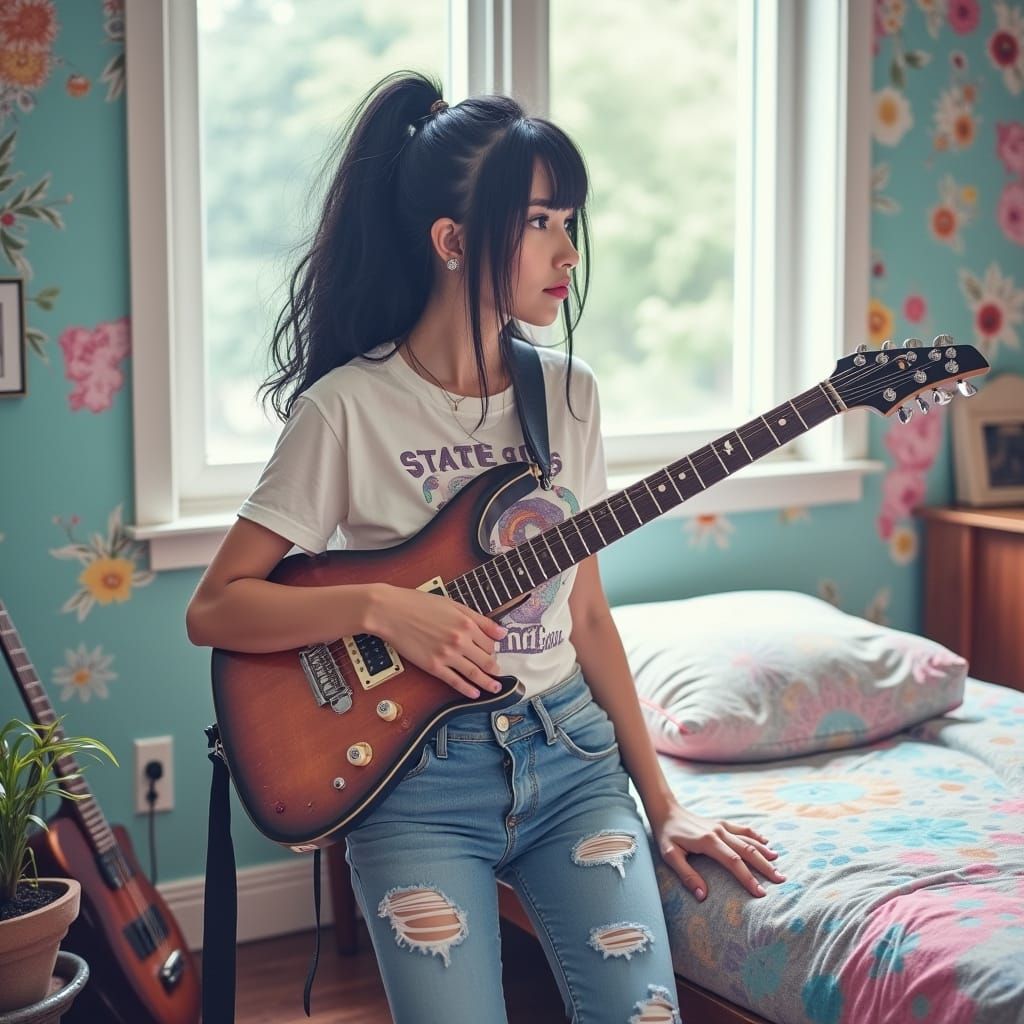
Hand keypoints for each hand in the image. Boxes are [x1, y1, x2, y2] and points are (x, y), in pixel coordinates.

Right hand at [371, 584, 506, 699]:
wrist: (390, 611)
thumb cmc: (418, 603)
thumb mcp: (453, 605)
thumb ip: (480, 619)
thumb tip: (502, 632)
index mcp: (466, 623)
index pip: (490, 642)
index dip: (495, 649)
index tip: (496, 653)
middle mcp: (459, 640)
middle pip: (486, 659)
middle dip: (495, 669)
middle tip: (501, 674)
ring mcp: (446, 655)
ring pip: (474, 673)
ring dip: (487, 683)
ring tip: (495, 688)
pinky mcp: (433, 666)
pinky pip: (454, 681)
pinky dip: (466, 689)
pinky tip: (474, 693)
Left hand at [650, 800, 785, 901]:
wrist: (666, 810)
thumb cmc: (667, 835)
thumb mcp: (670, 856)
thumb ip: (686, 876)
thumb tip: (703, 896)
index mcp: (708, 842)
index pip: (734, 862)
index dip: (748, 878)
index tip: (761, 893)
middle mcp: (719, 832)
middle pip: (747, 850)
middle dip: (764, 866)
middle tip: (781, 880)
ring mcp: (721, 826)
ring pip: (748, 839)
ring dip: (764, 852)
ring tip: (778, 864)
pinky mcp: (721, 823)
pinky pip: (742, 829)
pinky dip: (756, 836)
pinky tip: (766, 843)